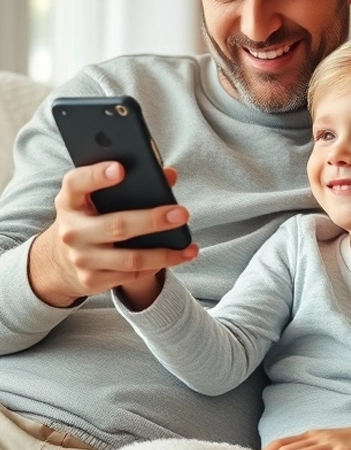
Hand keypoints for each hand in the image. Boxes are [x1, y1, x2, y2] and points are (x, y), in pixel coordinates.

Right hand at [28, 162, 197, 307]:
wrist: (61, 258)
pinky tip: (175, 258)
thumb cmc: (91, 215)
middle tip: (181, 214)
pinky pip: (131, 275)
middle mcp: (72, 231)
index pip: (77, 183)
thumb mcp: (96, 196)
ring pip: (130, 259)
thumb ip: (129, 182)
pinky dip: (156, 267)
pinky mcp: (91, 280)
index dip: (97, 175)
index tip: (121, 168)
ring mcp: (81, 259)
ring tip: (189, 247)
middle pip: (116, 225)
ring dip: (164, 254)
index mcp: (70, 201)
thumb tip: (168, 176)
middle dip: (153, 220)